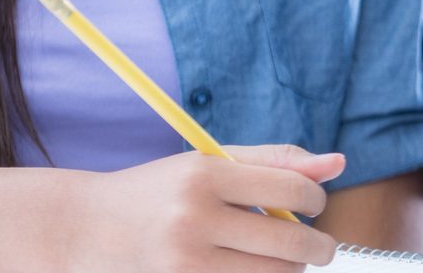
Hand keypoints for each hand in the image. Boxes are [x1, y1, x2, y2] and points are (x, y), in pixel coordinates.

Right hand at [70, 144, 345, 272]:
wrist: (83, 229)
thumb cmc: (158, 192)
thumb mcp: (209, 164)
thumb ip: (274, 161)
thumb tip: (339, 163)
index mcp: (204, 175)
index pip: (292, 189)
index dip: (317, 199)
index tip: (314, 205)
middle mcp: (193, 219)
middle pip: (291, 243)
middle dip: (317, 248)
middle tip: (319, 247)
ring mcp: (183, 263)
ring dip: (288, 270)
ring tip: (280, 259)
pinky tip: (249, 269)